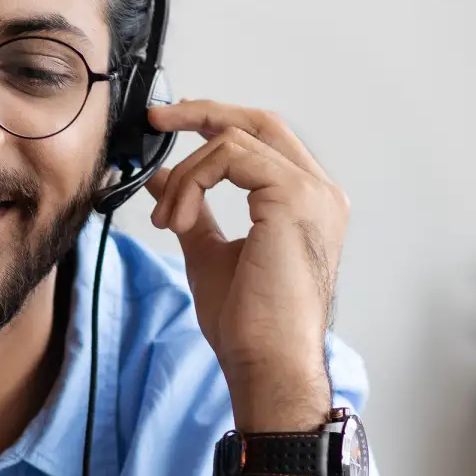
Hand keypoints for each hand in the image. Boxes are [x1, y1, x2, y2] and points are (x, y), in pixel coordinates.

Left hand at [143, 101, 346, 425]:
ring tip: (167, 220)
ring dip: (186, 174)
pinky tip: (178, 220)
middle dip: (201, 113)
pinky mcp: (293, 197)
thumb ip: (193, 209)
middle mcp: (320, 191)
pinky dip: (192, 182)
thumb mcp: (210, 252)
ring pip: (235, 139)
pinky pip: (229, 157)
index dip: (215, 123)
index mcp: (308, 203)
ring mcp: (312, 192)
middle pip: (260, 120)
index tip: (168, 126)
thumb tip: (163, 178)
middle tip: (156, 119)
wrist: (268, 363)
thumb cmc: (250, 325)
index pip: (264, 139)